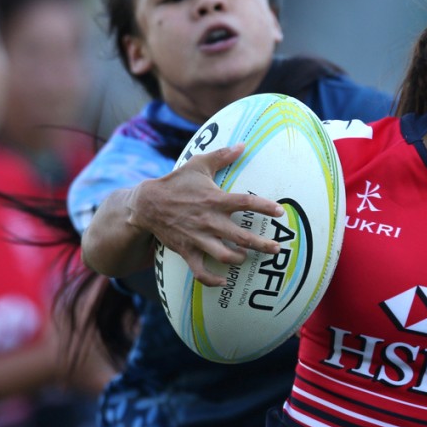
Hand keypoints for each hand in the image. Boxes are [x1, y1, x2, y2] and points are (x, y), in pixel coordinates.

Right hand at [129, 144, 284, 285]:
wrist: (146, 204)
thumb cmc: (176, 183)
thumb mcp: (198, 164)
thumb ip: (222, 156)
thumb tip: (242, 145)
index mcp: (215, 200)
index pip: (246, 203)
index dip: (265, 207)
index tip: (279, 212)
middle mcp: (209, 221)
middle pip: (242, 238)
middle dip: (263, 245)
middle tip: (277, 249)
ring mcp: (198, 238)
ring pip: (225, 256)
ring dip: (240, 260)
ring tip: (247, 258)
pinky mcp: (187, 251)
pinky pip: (201, 272)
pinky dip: (212, 280)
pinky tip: (223, 282)